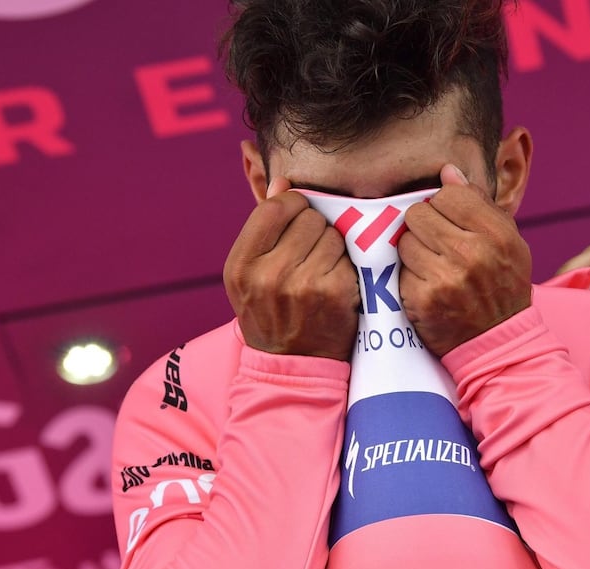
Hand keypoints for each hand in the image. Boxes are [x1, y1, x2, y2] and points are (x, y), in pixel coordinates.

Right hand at [224, 177, 359, 360]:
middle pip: (308, 218)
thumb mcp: (250, 273)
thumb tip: (282, 182)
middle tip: (309, 257)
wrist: (291, 365)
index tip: (297, 220)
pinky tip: (336, 285)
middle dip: (314, 231)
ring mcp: (302, 285)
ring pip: (332, 235)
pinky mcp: (334, 293)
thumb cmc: (271, 311)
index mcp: (241, 265)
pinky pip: (348, 256)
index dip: (292, 206)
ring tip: (321, 271)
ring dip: (333, 248)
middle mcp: (268, 275)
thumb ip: (264, 227)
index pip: (274, 208)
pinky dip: (346, 266)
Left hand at [398, 164, 532, 355]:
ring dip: (414, 252)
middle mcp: (472, 253)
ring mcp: (446, 277)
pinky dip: (409, 277)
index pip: (449, 194)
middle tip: (438, 247)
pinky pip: (400, 270)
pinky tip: (427, 287)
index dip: (444, 207)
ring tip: (433, 267)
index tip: (450, 223)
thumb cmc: (503, 285)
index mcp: (497, 233)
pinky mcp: (423, 299)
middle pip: (420, 213)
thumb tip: (447, 172)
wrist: (498, 340)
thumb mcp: (508, 242)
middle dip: (425, 228)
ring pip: (405, 240)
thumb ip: (479, 203)